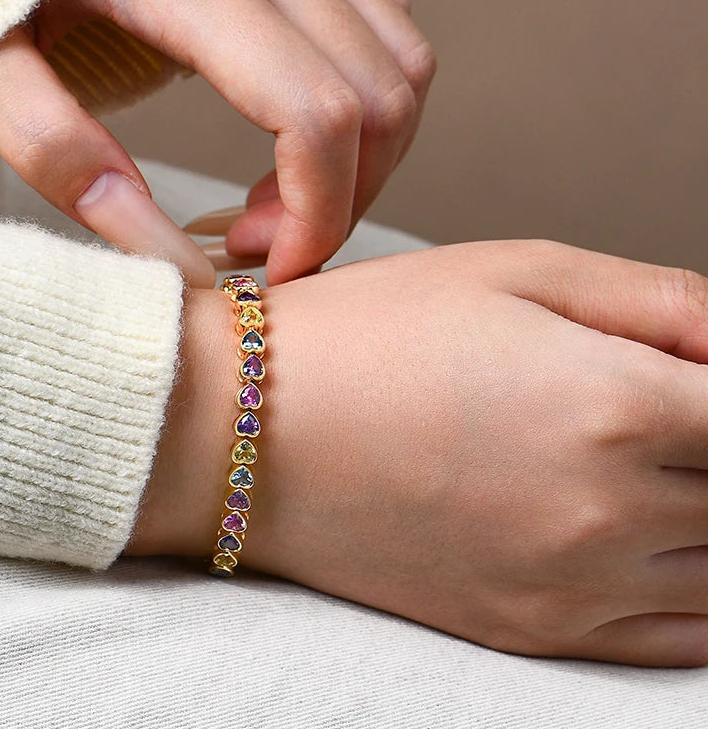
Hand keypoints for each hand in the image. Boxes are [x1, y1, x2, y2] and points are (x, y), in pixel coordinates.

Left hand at [0, 0, 433, 286]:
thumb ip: (58, 154)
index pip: (316, 114)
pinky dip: (368, 99)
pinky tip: (292, 135)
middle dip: (341, 202)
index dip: (315, 218)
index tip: (262, 270)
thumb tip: (164, 256)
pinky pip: (384, 22)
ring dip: (367, 156)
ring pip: (403, 63)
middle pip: (381, 98)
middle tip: (255, 245)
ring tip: (276, 200)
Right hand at [127, 241, 707, 666]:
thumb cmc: (370, 333)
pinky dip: (696, 595)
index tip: (699, 379)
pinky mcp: (533, 631)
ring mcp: (574, 586)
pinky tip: (657, 543)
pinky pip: (676, 640)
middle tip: (660, 412)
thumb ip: (658, 300)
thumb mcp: (512, 270)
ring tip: (659, 469)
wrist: (247, 430)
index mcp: (617, 403)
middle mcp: (612, 512)